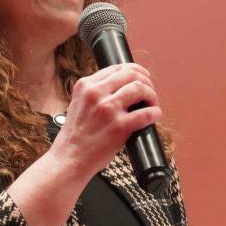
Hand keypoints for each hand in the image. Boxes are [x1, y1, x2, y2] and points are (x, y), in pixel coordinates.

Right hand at [50, 62, 160, 177]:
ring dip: (152, 96)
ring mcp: (108, 109)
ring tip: (152, 104)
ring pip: (140, 88)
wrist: (69, 158)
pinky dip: (155, 113)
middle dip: (146, 81)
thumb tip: (121, 86)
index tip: (142, 78)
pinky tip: (155, 116)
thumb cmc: (76, 136)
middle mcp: (96, 93)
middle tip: (150, 92)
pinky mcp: (119, 126)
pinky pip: (146, 113)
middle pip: (131, 74)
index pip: (117, 67)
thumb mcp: (78, 104)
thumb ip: (94, 93)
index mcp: (85, 85)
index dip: (135, 71)